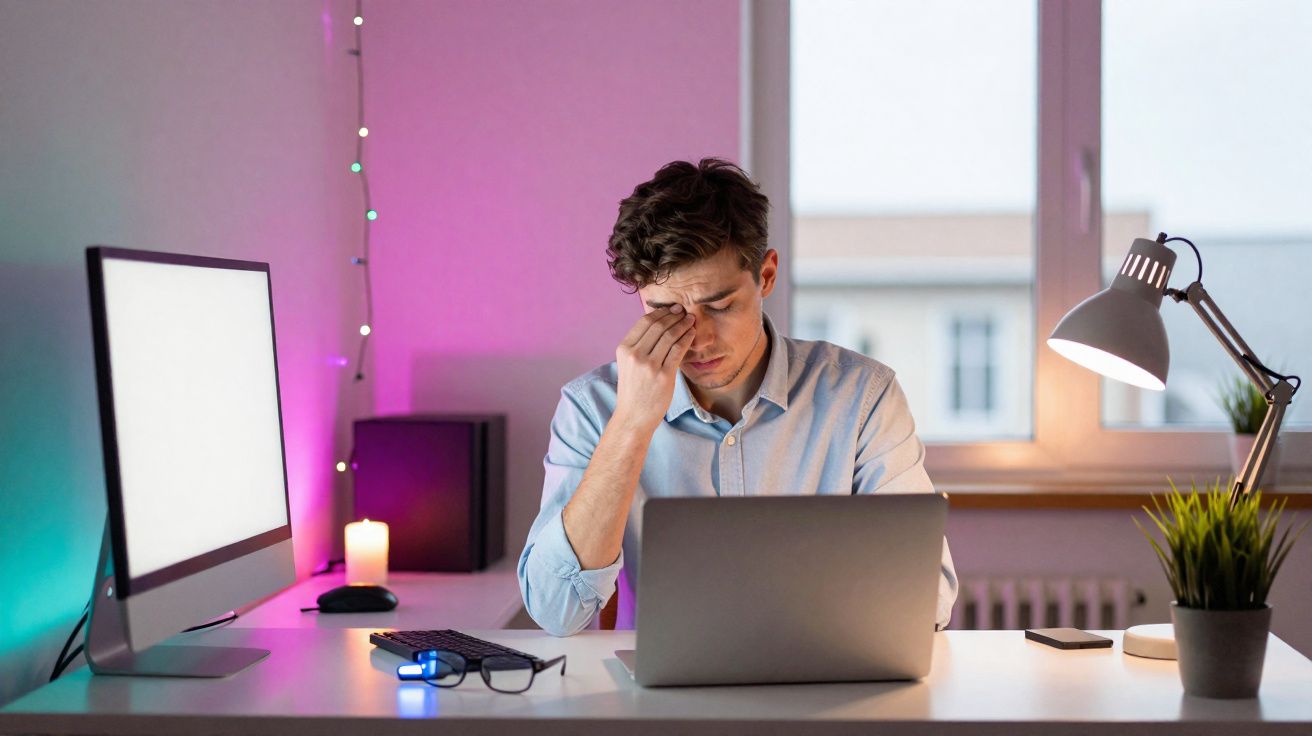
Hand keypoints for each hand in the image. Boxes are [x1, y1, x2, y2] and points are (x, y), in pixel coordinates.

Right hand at [612, 305, 695, 431]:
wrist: (633, 416)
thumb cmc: (633, 391)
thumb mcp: (628, 364)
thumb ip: (639, 346)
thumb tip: (659, 325)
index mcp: (624, 349)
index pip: (644, 322)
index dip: (660, 313)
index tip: (671, 309)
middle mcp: (635, 355)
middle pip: (658, 326)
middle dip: (674, 316)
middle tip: (684, 311)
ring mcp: (649, 365)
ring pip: (670, 336)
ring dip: (682, 325)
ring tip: (690, 320)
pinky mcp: (663, 375)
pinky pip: (678, 350)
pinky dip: (687, 339)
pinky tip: (692, 334)